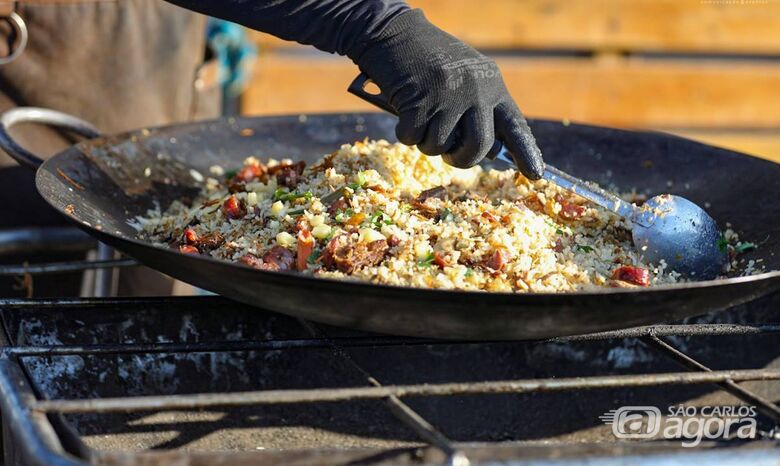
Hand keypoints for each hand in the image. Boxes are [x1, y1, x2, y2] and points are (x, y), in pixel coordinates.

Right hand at [350, 9, 543, 178]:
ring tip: (421, 118)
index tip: (535, 174)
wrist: (395, 33)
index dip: (526, 152)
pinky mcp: (419, 103)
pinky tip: (405, 110)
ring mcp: (447, 97)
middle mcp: (475, 91)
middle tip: (450, 156)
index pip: (515, 125)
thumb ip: (479, 108)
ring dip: (426, 142)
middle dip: (462, 159)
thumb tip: (489, 151)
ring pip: (440, 146)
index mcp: (492, 85)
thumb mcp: (466, 77)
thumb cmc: (429, 59)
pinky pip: (413, 138)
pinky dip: (406, 132)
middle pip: (479, 146)